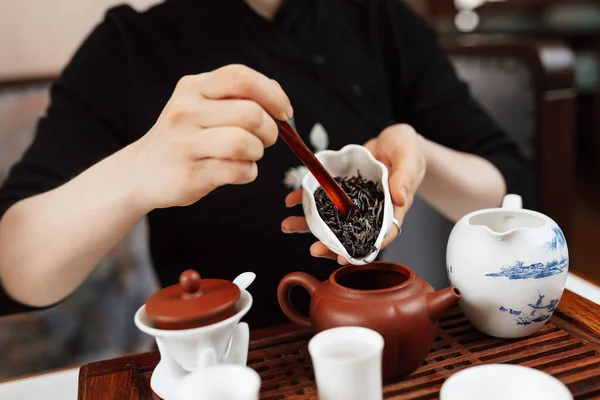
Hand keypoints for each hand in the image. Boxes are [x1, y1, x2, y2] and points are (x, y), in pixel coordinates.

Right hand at [127, 64, 292, 209]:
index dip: (272, 94)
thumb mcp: (199, 104)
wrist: (141, 171)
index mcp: (193, 88)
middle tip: (265, 139)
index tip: (284, 111)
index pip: (241, 78)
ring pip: (245, 143)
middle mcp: (186, 112)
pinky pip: (239, 170)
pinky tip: (239, 170)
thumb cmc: (183, 136)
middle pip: (251, 113)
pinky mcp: (190, 175)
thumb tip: (277, 95)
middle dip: (270, 130)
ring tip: (250, 154)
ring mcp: (185, 144)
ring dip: (258, 151)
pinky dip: (249, 172)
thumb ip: (235, 96)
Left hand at [281, 124, 425, 263]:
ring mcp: (354, 202)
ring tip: (289, 225)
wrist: (395, 141)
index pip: (380, 235)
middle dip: (331, 244)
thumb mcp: (410, 158)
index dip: (363, 249)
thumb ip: (405, 177)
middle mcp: (371, 210)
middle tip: (314, 249)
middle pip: (351, 234)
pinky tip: (290, 200)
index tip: (345, 257)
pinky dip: (305, 200)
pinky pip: (323, 198)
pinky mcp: (343, 190)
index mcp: (392, 209)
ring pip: (331, 219)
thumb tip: (400, 198)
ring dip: (309, 225)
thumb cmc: (409, 151)